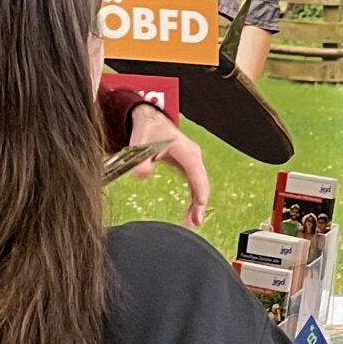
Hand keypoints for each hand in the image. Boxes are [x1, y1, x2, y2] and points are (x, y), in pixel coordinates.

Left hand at [126, 106, 210, 227]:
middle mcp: (193, 155)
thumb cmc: (148, 129)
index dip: (200, 190)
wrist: (151, 121)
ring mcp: (192, 161)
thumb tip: (142, 174)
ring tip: (192, 222)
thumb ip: (141, 159)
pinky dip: (194, 198)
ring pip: (200, 185)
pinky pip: (195, 184)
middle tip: (195, 222)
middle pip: (201, 182)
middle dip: (200, 203)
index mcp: (185, 149)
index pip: (196, 172)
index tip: (200, 206)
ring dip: (197, 204)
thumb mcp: (141, 141)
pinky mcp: (188, 166)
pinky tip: (189, 212)